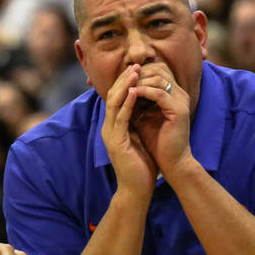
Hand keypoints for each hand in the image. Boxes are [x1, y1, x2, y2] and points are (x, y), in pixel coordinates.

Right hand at [101, 64, 156, 195]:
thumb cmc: (141, 166)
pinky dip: (128, 102)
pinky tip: (136, 91)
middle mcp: (108, 128)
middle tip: (136, 64)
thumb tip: (146, 108)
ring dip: (125, 85)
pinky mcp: (115, 142)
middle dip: (123, 79)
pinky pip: (120, 117)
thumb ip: (138, 123)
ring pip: (113, 103)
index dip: (125, 82)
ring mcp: (110, 134)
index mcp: (113, 127)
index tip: (137, 69)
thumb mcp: (139, 138)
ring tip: (134, 71)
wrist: (137, 190)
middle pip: (111, 96)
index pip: (115, 98)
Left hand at [130, 62, 193, 175]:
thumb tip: (118, 87)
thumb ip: (134, 100)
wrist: (171, 160)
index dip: (139, 71)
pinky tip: (131, 94)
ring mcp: (181, 100)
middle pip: (158, 69)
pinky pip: (160, 93)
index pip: (157, 69)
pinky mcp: (179, 110)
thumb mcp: (142, 115)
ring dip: (139, 81)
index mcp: (173, 93)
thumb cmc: (155, 139)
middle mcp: (179, 93)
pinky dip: (144, 92)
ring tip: (124, 86)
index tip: (121, 77)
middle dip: (137, 73)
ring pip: (158, 78)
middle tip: (121, 78)